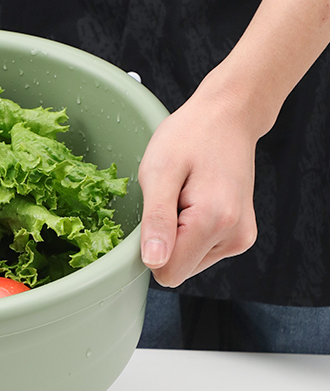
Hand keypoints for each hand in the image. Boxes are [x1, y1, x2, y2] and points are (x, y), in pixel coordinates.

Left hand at [137, 87, 258, 286]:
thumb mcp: (159, 172)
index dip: (150, 248)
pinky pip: (200, 250)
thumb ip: (156, 221)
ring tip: (184, 195)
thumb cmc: (190, 137)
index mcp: (213, 222)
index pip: (168, 272)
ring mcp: (240, 238)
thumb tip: (154, 263)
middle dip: (165, 239)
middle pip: (179, 269)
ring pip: (189, 261)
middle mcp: (234, 237)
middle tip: (170, 199)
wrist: (228, 117)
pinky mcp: (240, 236)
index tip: (154, 213)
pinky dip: (190, 230)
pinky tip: (194, 200)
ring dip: (178, 234)